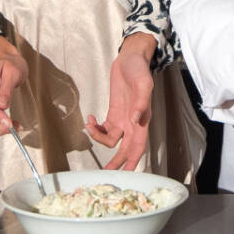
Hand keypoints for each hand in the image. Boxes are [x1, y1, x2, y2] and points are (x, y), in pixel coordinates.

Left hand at [87, 34, 155, 169]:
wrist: (130, 58)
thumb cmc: (140, 70)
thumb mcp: (144, 83)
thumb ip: (141, 103)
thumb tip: (136, 120)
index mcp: (142, 119)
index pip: (138, 146)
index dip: (133, 161)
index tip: (127, 175)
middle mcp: (132, 123)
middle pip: (124, 149)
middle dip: (115, 162)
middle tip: (104, 173)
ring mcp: (122, 118)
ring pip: (111, 139)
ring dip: (99, 138)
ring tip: (89, 126)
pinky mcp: (113, 111)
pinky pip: (104, 127)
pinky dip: (96, 127)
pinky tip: (90, 119)